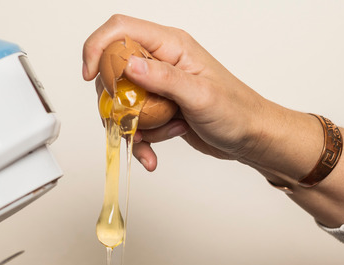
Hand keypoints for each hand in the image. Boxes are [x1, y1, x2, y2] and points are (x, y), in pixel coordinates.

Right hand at [83, 15, 276, 171]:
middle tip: (129, 120)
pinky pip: (133, 122)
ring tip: (157, 139)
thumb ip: (164, 78)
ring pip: (120, 101)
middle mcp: (160, 61)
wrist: (251, 137)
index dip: (97, 48)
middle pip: (112, 70)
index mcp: (170, 45)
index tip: (91, 77)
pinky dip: (139, 141)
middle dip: (114, 102)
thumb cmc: (237, 111)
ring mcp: (158, 85)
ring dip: (131, 127)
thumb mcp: (200, 95)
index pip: (120, 30)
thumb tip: (130, 64)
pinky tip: (152, 154)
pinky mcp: (157, 107)